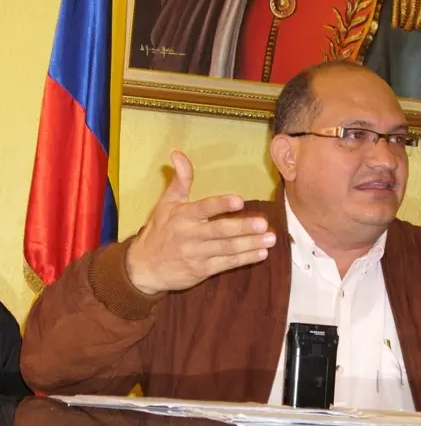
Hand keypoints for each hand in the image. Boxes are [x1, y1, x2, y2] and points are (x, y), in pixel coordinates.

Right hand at [126, 151, 275, 294]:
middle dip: (242, 228)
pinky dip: (245, 259)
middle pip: (219, 231)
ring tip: (270, 238)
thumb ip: (180, 180)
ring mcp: (196, 254)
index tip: (240, 201)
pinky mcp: (202, 270)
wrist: (145, 267)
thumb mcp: (166, 203)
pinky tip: (261, 253)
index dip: (221, 205)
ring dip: (250, 244)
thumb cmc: (159, 231)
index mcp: (182, 216)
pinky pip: (226, 265)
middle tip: (263, 223)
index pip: (204, 208)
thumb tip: (178, 154)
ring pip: (227, 249)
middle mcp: (189, 235)